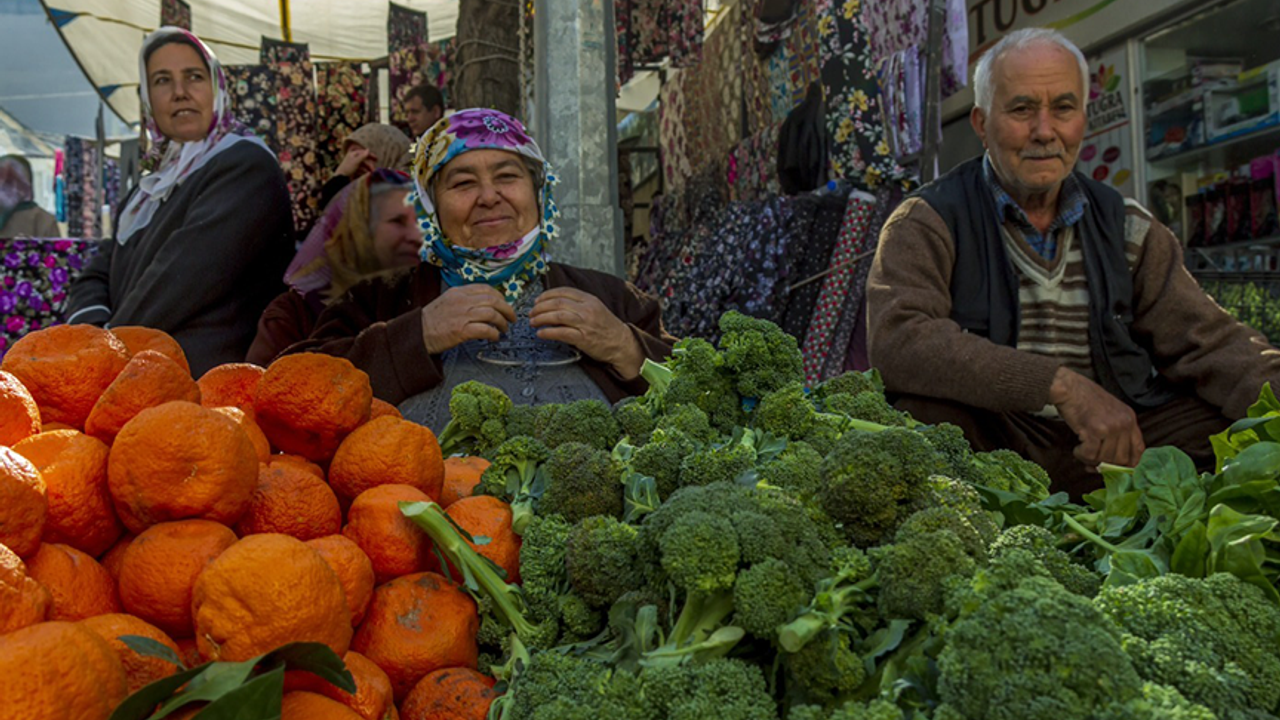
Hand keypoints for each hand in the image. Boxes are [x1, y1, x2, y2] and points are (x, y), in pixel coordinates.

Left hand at [335, 146, 374, 177]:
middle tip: (374, 169)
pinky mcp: (354, 170)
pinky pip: (361, 170)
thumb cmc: (348, 167)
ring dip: (368, 169)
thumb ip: (363, 156)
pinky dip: (364, 172)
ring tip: (371, 173)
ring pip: (363, 166)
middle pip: (364, 160)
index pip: (363, 153)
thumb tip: (368, 149)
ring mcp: (354, 164)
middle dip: (369, 165)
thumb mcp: (356, 161)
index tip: (376, 158)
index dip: (370, 155)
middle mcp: (353, 158)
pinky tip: (367, 175)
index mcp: (353, 154)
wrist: (341, 178)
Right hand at [420, 285, 515, 354]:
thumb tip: (484, 303)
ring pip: (492, 314)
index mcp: (458, 292)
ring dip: (502, 322)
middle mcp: (462, 301)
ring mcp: (462, 315)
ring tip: (504, 328)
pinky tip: (494, 337)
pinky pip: (485, 330)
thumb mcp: (447, 301)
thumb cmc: (431, 320)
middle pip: (493, 300)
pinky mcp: (461, 330)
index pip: (486, 289)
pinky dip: (494, 333)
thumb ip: (464, 299)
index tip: (505, 304)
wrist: (416, 333)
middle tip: (512, 317)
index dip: (500, 297)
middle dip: (507, 309)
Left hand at [529, 287, 643, 378]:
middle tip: (532, 312)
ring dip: (541, 318)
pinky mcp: (583, 338)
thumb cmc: (607, 328)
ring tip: (533, 322)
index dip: (547, 294)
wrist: (622, 343)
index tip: (538, 300)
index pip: (564, 291)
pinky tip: (541, 333)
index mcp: (590, 299)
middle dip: (540, 307)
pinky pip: (561, 333)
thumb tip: (554, 304)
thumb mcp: (595, 309)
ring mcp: (585, 323)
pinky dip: (548, 332)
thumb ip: (578, 304)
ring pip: (557, 316)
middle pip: (558, 302)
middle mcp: (587, 309)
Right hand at [1049, 367, 1145, 469]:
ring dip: (1090, 459)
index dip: (1130, 463)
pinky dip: (1081, 455)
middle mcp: (1123, 423)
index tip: (1117, 468)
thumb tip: (1112, 460)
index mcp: (1130, 418)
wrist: (1068, 387)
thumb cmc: (1084, 398)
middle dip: (1105, 464)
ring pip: (1104, 458)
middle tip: (1092, 463)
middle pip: (1121, 458)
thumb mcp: (1110, 411)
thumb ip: (1116, 432)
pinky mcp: (1094, 431)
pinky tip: (1076, 448)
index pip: (1139, 449)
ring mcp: (1110, 427)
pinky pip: (1090, 455)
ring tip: (1081, 450)